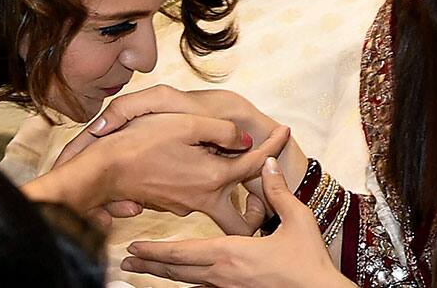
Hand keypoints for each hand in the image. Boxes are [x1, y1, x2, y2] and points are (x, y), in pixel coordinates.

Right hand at [54, 85, 310, 217]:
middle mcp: (203, 199)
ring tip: (231, 162)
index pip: (255, 163)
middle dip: (259, 204)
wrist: (103, 169)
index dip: (274, 144)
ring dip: (229, 189)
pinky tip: (196, 165)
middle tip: (267, 180)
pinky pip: (197, 200)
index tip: (286, 131)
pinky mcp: (170, 205)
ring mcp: (186, 206)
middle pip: (243, 217)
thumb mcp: (186, 125)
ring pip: (218, 206)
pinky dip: (204, 187)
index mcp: (213, 178)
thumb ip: (221, 131)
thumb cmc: (142, 143)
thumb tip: (245, 140)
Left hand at [122, 157, 355, 287]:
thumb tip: (267, 162)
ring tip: (141, 270)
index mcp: (231, 254)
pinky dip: (187, 286)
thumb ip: (277, 191)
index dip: (157, 250)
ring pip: (188, 283)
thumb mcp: (297, 219)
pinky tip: (183, 284)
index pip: (183, 253)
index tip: (135, 245)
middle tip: (127, 258)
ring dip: (163, 275)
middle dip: (151, 263)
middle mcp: (223, 275)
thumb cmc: (309, 262)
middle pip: (178, 270)